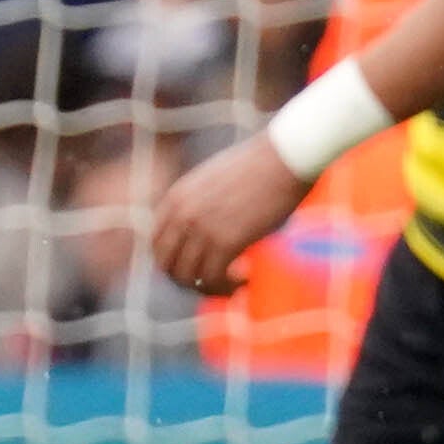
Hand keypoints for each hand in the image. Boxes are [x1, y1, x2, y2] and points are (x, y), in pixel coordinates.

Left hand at [150, 138, 310, 296]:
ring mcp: (201, 228)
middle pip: (166, 265)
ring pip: (188, 277)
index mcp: (177, 197)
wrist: (286, 155)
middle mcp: (182, 214)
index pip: (157, 242)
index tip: (199, 267)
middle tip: (216, 282)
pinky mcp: (225, 241)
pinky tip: (247, 279)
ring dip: (210, 287)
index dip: (175, 261)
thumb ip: (203, 204)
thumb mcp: (217, 180)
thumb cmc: (261, 165)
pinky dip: (228, 287)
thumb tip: (210, 229)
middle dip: (189, 280)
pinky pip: (213, 279)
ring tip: (235, 283)